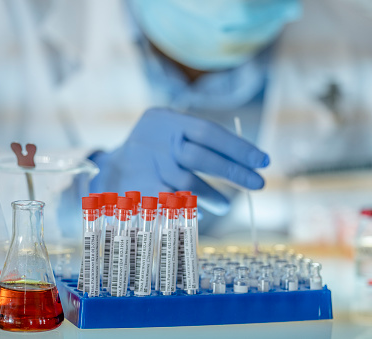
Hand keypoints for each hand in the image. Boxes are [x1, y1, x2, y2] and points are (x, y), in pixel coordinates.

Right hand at [90, 108, 269, 214]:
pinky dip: (190, 210)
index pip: (208, 131)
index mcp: (166, 120)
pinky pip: (172, 204)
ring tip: (225, 206)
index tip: (263, 160)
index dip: (239, 147)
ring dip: (212, 196)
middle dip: (234, 173)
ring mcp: (145, 167)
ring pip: (188, 184)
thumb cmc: (153, 150)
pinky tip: (200, 214)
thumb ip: (200, 140)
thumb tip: (246, 158)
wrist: (108, 170)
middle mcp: (155, 141)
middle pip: (201, 158)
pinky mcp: (139, 192)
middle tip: (259, 184)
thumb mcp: (170, 132)